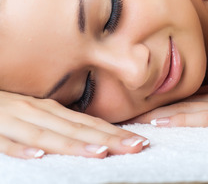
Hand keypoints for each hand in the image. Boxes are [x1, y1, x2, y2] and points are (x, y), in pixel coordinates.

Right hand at [0, 91, 147, 158]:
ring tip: (99, 153)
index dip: (113, 132)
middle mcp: (35, 112)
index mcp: (48, 109)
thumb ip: (58, 121)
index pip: (87, 123)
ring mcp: (12, 120)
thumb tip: (91, 134)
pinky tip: (39, 156)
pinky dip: (21, 148)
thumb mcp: (34, 112)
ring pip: (45, 134)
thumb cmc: (3, 108)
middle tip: (136, 146)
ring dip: (72, 144)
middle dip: (107, 139)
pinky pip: (5, 142)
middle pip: (74, 128)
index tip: (139, 140)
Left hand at [126, 78, 207, 134]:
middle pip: (183, 100)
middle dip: (152, 106)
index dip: (161, 102)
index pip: (188, 96)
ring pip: (190, 107)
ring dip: (159, 114)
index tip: (134, 106)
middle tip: (118, 111)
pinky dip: (186, 121)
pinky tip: (165, 125)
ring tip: (129, 119)